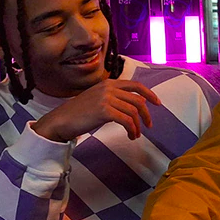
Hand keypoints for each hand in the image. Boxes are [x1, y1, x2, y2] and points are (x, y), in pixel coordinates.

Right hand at [32, 79, 161, 141]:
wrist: (61, 120)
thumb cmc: (80, 113)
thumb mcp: (99, 98)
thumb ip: (116, 98)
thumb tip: (138, 103)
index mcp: (109, 83)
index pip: (135, 85)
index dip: (149, 93)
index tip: (158, 103)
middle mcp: (108, 88)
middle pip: (138, 100)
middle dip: (146, 115)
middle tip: (148, 126)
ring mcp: (106, 98)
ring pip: (133, 112)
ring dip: (138, 126)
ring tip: (135, 135)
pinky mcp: (104, 111)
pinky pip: (127, 121)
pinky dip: (132, 130)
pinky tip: (130, 136)